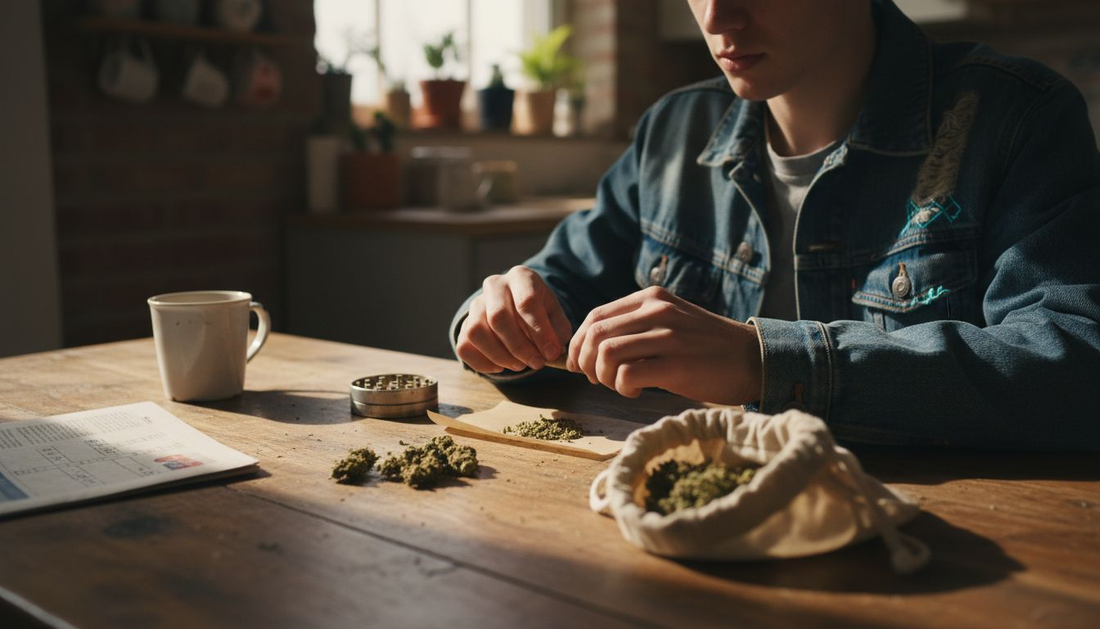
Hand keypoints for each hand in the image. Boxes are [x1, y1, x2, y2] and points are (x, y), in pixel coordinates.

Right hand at [456, 266, 571, 373]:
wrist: (516, 307)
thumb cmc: (539, 311)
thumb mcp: (555, 315)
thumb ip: (558, 332)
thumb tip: (552, 352)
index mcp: (521, 277)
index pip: (526, 302)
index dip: (540, 331)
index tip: (551, 353)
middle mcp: (494, 285)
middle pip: (498, 317)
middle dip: (519, 346)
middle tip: (536, 364)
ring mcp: (475, 304)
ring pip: (476, 332)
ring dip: (499, 355)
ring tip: (520, 366)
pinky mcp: (464, 324)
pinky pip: (464, 346)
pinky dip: (482, 363)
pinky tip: (500, 367)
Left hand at [566, 286, 761, 403]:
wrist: (753, 359)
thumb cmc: (707, 347)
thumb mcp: (672, 320)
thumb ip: (637, 325)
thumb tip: (593, 347)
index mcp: (652, 297)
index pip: (595, 316)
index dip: (578, 344)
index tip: (579, 364)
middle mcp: (657, 311)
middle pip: (595, 335)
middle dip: (586, 362)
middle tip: (596, 379)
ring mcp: (667, 336)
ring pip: (606, 354)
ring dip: (603, 377)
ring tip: (619, 385)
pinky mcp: (676, 364)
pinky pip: (627, 375)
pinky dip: (622, 388)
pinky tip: (636, 391)